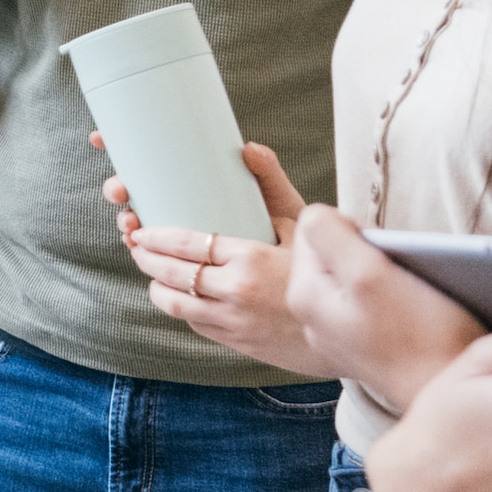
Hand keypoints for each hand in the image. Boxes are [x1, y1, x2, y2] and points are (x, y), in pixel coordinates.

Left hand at [112, 139, 328, 375]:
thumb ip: (271, 184)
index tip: (141, 229)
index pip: (186, 245)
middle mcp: (236, 292)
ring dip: (156, 286)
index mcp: (250, 258)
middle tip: (136, 245)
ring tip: (151, 271)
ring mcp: (235, 322)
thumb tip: (247, 148)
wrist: (356, 328)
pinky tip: (180, 295)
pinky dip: (182, 307)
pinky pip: (195, 324)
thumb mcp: (302, 224)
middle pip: (171, 274)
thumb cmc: (327, 268)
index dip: (155, 237)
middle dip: (145, 258)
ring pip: (175, 304)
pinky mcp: (238, 343)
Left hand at [287, 207, 485, 414]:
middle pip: (334, 252)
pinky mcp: (367, 345)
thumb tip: (317, 215)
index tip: (380, 250)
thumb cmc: (422, 336)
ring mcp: (339, 334)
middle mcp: (313, 317)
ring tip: (412, 291)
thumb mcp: (370, 273)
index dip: (352, 227)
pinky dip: (395, 296)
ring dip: (384, 272)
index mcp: (304, 295)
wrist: (455, 393)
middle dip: (366, 251)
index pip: (313, 228)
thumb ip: (332, 235)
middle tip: (398, 271)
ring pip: (356, 276)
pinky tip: (417, 310)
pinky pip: (374, 303)